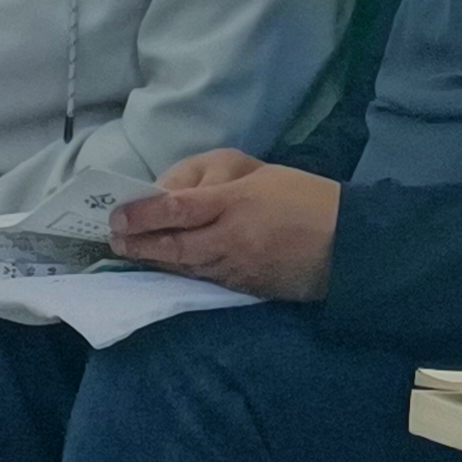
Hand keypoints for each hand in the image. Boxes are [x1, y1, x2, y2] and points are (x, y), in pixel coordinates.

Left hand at [107, 149, 336, 301]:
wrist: (348, 243)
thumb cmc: (306, 198)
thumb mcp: (261, 173)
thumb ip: (216, 182)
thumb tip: (173, 194)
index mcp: (237, 202)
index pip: (179, 208)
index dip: (144, 214)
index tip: (117, 215)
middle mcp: (231, 238)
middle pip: (174, 246)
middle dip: (139, 244)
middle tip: (113, 240)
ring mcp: (237, 268)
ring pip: (185, 266)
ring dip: (155, 261)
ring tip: (132, 253)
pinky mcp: (244, 287)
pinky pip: (205, 278)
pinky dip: (182, 271)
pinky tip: (168, 266)